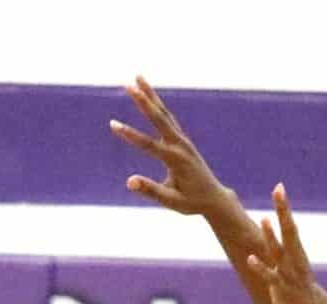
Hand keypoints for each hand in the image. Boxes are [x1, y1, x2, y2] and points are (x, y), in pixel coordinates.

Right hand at [111, 76, 235, 219]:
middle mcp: (180, 145)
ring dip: (150, 95)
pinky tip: (148, 95)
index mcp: (176, 160)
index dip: (130, 135)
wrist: (214, 198)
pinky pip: (168, 118)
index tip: (113, 124)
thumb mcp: (171, 201)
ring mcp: (182, 140)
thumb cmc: (191, 202)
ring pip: (164, 113)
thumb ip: (151, 191)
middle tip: (128, 85)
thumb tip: (130, 182)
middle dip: (143, 102)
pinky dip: (157, 105)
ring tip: (136, 78)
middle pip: (159, 119)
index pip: (149, 145)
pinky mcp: (182, 139)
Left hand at [247, 184, 326, 303]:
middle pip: (290, 231)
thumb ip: (282, 267)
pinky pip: (271, 278)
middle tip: (279, 189)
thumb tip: (273, 256)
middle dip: (283, 210)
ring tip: (263, 220)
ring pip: (280, 252)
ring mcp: (290, 277)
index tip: (279, 188)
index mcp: (299, 259)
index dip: (285, 209)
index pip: (292, 228)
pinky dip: (261, 267)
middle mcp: (296, 264)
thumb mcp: (292, 282)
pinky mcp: (283, 292)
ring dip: (271, 236)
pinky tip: (251, 258)